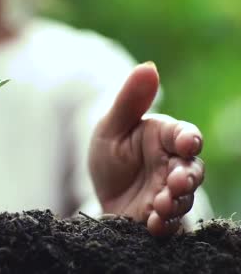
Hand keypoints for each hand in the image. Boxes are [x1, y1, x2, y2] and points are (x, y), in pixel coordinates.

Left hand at [89, 62, 204, 235]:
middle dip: (186, 177)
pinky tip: (153, 225)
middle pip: (191, 170)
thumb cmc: (111, 153)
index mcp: (165, 138)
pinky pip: (170, 224)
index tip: (186, 142)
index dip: (188, 139)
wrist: (100, 192)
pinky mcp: (161, 218)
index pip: (184, 135)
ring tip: (160, 205)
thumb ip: (130, 101)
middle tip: (176, 182)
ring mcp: (169, 194)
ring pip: (183, 198)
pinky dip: (165, 224)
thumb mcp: (112, 126)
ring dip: (175, 202)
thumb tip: (148, 67)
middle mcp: (173, 166)